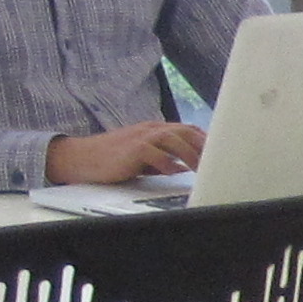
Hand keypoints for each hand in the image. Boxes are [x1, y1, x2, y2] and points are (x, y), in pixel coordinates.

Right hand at [46, 118, 206, 184]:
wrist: (82, 158)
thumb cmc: (114, 159)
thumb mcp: (144, 158)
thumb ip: (165, 159)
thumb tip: (187, 167)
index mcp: (155, 130)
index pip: (187, 129)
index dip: (205, 139)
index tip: (221, 152)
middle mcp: (150, 130)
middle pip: (184, 131)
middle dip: (204, 145)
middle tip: (218, 161)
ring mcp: (140, 138)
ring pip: (173, 139)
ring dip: (190, 154)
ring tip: (201, 169)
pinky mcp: (131, 149)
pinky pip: (154, 153)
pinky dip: (167, 163)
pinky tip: (174, 172)